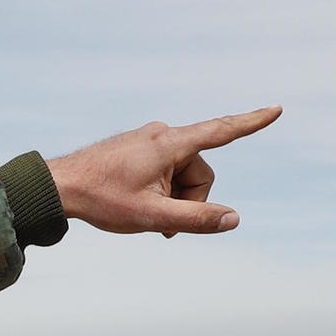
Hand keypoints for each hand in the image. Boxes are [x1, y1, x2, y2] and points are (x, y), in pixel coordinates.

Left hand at [46, 107, 280, 236]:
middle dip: (189, 202)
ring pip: (183, 178)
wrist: (59, 187)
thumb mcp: (152, 216)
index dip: (252, 123)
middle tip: (161, 225)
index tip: (276, 109)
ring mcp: (150, 141)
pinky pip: (166, 174)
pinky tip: (138, 205)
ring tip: (145, 215)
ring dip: (173, 201)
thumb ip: (195, 220)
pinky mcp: (140, 149)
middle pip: (200, 174)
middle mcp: (163, 135)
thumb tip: (233, 219)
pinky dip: (161, 193)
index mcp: (170, 143)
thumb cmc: (102, 199)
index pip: (221, 131)